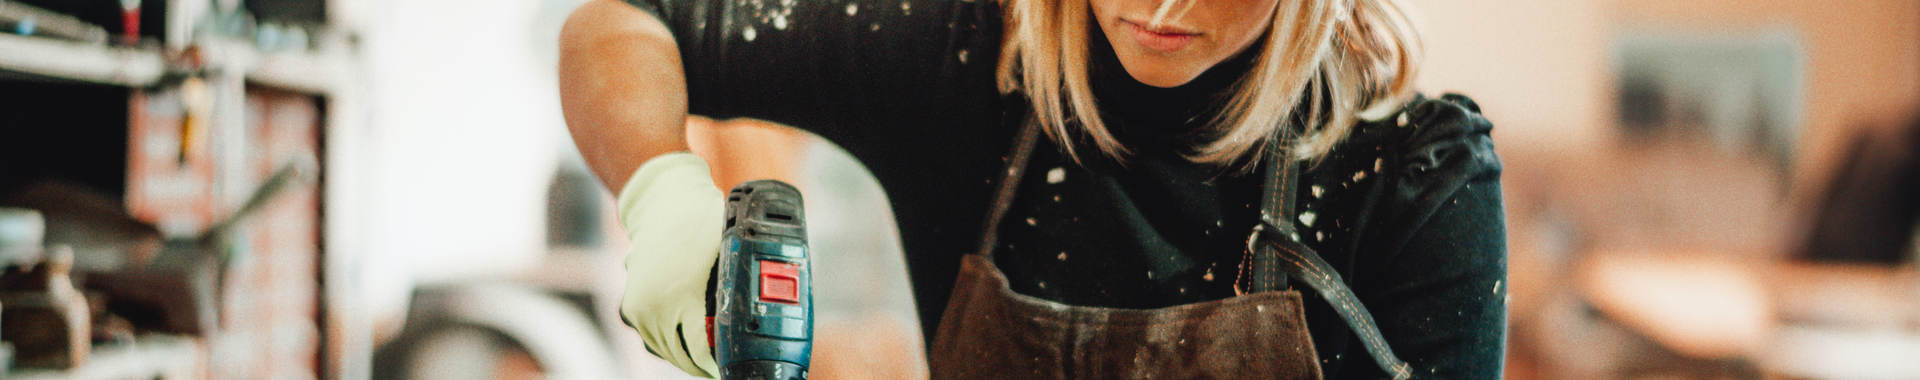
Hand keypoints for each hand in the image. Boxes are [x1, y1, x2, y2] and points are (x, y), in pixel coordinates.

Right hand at [616, 152, 723, 377]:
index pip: (701, 352)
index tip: (731, 369)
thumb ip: (733, 295)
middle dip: (704, 366)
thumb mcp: (727, 258)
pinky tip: (687, 346)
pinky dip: (668, 346)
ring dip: (685, 358)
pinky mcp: (630, 308)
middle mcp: (654, 308)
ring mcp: (638, 309)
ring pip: (664, 351)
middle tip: (724, 368)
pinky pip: (651, 339)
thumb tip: (751, 326)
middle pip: (681, 356)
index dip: (718, 366)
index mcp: (681, 298)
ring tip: (708, 361)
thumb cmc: (701, 226)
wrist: (662, 205)